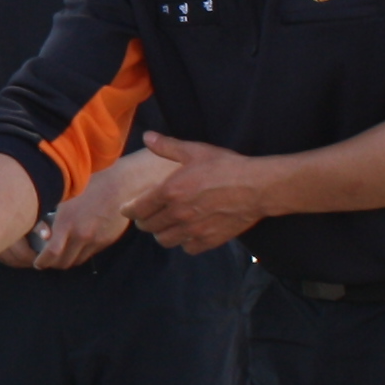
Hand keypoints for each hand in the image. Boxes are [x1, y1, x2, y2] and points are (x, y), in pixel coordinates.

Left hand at [36, 158, 158, 268]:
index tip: (38, 263)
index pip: (52, 253)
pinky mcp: (107, 240)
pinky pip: (91, 253)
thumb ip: (55, 217)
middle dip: (53, 264)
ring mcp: (96, 240)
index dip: (43, 262)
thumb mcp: (66, 197)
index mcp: (67, 223)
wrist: (120, 184)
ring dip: (68, 260)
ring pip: (78, 260)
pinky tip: (78, 244)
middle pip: (64, 262)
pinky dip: (81, 253)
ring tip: (62, 253)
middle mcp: (81, 235)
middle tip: (48, 260)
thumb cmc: (89, 184)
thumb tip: (45, 234)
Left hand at [123, 135, 271, 254]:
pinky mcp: (208, 240)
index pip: (137, 208)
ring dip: (162, 233)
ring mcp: (193, 229)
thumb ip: (167, 146)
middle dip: (145, 221)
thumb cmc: (226, 167)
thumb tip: (147, 136)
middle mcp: (177, 214)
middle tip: (148, 215)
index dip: (129, 210)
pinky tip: (188, 233)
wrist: (256, 187)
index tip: (128, 209)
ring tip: (166, 225)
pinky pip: (187, 248)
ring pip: (164, 240)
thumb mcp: (195, 151)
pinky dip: (185, 242)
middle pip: (148, 226)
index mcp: (170, 191)